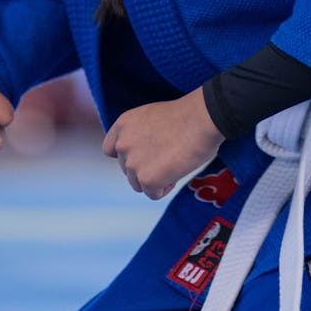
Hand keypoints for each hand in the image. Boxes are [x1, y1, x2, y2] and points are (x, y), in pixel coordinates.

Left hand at [102, 88, 223, 198]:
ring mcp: (132, 163)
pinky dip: (165, 189)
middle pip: (127, 170)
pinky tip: (177, 172)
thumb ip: (140, 134)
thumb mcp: (152, 118)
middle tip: (168, 159)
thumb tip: (144, 152)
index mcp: (123, 125)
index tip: (142, 157)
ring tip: (174, 165)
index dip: (127, 156)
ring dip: (154, 180)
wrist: (201, 119)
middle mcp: (122, 144)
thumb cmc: (186, 117)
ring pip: (138, 184)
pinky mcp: (147, 178)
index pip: (109, 150)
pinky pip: (153, 194)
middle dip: (145, 168)